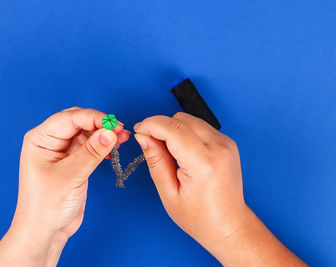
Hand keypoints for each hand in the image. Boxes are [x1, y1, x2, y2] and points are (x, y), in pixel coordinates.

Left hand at [0, 107, 129, 266]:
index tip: (114, 124)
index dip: (94, 118)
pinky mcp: (73, 161)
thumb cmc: (46, 206)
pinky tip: (113, 149)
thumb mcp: (70, 176)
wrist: (45, 231)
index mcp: (41, 139)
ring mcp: (62, 150)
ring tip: (122, 138)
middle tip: (120, 131)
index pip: (69, 118)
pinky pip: (90, 145)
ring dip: (104, 134)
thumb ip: (91, 152)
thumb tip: (111, 132)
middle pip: (79, 121)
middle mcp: (50, 141)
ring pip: (87, 132)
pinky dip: (102, 145)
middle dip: (100, 124)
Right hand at [134, 112, 304, 265]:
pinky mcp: (227, 142)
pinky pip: (200, 126)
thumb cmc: (200, 217)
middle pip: (181, 119)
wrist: (228, 224)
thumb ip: (155, 161)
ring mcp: (226, 143)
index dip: (151, 125)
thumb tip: (143, 137)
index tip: (139, 130)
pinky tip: (184, 153)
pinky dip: (187, 133)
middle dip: (162, 127)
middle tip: (152, 145)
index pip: (173, 128)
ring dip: (174, 129)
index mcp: (203, 163)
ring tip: (171, 154)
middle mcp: (218, 148)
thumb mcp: (169, 193)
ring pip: (190, 120)